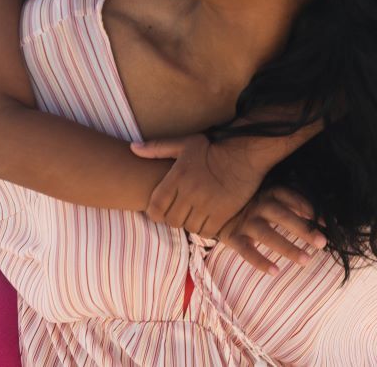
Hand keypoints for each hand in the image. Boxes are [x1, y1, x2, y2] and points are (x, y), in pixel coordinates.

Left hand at [131, 134, 266, 237]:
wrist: (244, 154)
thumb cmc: (212, 148)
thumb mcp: (184, 144)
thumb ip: (157, 148)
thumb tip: (133, 148)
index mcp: (178, 177)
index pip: (155, 207)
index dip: (154, 212)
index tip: (160, 210)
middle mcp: (190, 193)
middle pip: (171, 220)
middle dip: (171, 218)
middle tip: (178, 211)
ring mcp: (207, 205)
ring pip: (188, 227)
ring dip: (188, 223)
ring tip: (193, 213)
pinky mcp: (223, 214)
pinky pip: (207, 232)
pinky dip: (204, 228)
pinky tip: (207, 218)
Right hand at [217, 186, 326, 275]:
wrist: (213, 208)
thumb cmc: (251, 203)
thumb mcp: (268, 196)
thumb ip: (291, 203)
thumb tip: (324, 216)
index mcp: (266, 192)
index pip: (290, 197)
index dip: (308, 208)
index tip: (326, 223)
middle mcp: (256, 204)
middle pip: (281, 215)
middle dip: (302, 228)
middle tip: (322, 243)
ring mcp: (243, 221)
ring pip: (266, 234)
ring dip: (287, 247)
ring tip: (306, 260)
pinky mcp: (231, 236)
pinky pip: (246, 250)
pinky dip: (259, 261)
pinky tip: (275, 272)